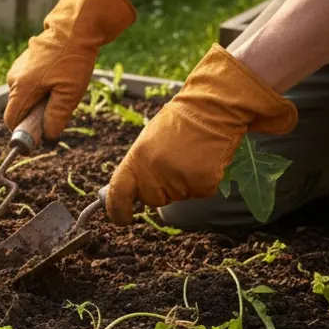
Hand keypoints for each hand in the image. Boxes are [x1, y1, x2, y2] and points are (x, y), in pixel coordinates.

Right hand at [4, 0, 135, 139]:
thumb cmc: (73, 60)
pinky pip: (29, 83)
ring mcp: (17, 69)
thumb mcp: (70, 93)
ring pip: (25, 96)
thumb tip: (47, 135)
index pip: (12, 120)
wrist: (74, 28)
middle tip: (59, 104)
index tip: (39, 134)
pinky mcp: (23, 62)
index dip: (23, 131)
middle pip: (19, 108)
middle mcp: (14, 79)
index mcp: (21, 88)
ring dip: (40, 99)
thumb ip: (56, 116)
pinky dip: (41, 86)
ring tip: (61, 86)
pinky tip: (57, 76)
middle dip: (35, 113)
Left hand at [106, 45, 297, 223]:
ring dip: (183, 183)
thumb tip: (129, 192)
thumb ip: (138, 167)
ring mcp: (179, 180)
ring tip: (189, 156)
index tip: (121, 218)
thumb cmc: (178, 123)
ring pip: (177, 197)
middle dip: (160, 189)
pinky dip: (203, 181)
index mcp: (136, 160)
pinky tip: (204, 160)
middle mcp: (155, 173)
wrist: (212, 109)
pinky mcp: (203, 184)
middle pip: (152, 199)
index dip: (117, 210)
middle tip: (172, 163)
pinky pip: (199, 193)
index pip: (119, 193)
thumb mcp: (147, 142)